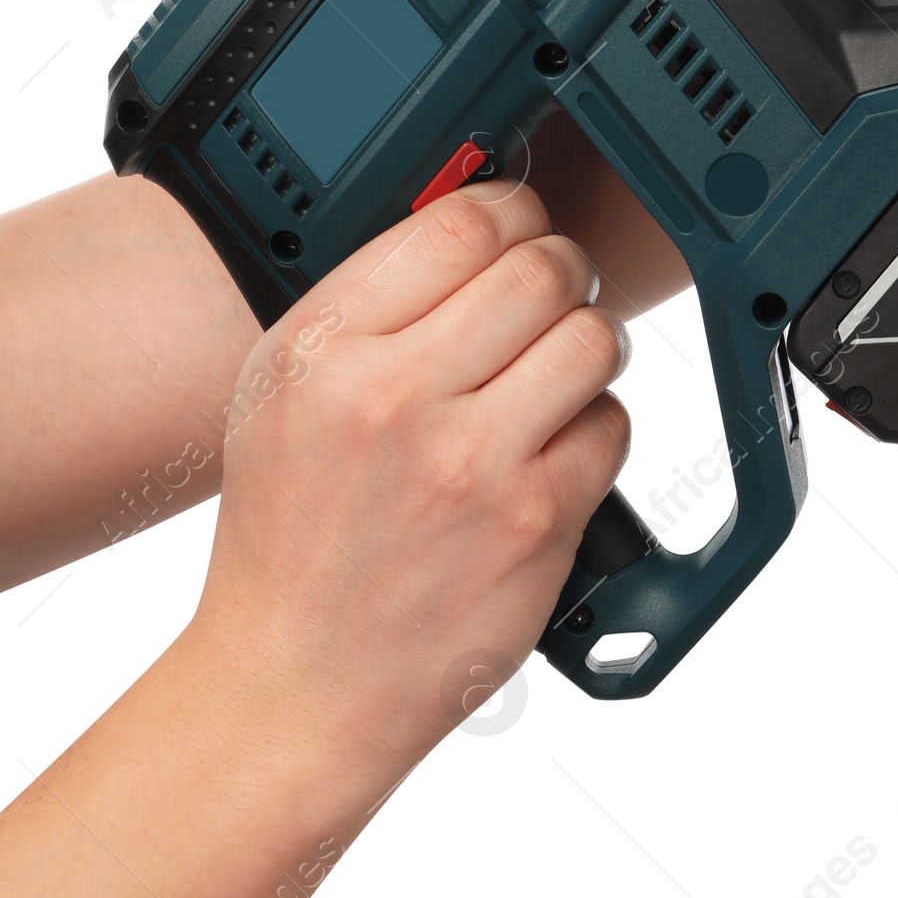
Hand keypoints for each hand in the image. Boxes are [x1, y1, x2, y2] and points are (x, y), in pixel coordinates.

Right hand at [191, 179, 629, 771]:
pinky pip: (612, 426)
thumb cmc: (291, 538)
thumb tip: (478, 222)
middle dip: (560, 273)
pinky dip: (594, 433)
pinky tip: (548, 456)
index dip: (512, 211)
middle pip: (543, 269)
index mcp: (326, 348)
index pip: (462, 223)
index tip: (519, 227)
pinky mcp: (536, 523)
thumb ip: (373, 302)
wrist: (295, 686)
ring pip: (593, 338)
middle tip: (549, 300)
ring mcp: (472, 462)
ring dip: (588, 347)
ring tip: (554, 375)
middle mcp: (395, 397)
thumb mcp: (284, 392)